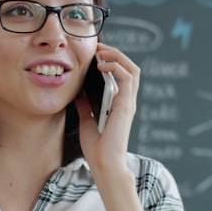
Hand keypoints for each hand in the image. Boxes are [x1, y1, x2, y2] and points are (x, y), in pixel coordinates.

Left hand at [74, 43, 139, 171]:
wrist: (104, 164)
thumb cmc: (97, 148)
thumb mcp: (86, 120)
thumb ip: (85, 105)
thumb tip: (79, 91)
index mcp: (119, 104)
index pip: (121, 75)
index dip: (111, 61)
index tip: (95, 53)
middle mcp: (126, 101)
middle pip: (130, 68)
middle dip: (115, 53)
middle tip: (99, 46)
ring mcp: (128, 103)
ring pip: (132, 69)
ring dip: (117, 56)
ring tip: (101, 51)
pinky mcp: (126, 105)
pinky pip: (127, 78)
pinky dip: (116, 67)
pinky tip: (102, 65)